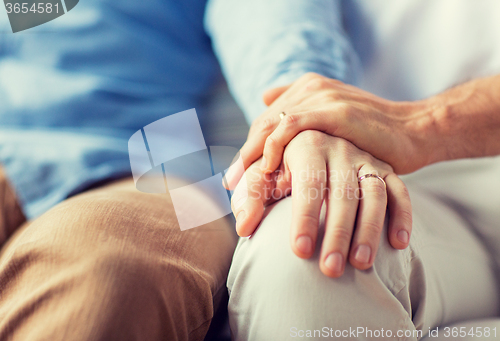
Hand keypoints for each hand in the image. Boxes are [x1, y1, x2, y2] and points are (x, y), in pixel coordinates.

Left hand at [229, 73, 434, 189]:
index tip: (235, 180)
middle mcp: (310, 89)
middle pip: (262, 126)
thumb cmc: (372, 136)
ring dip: (252, 158)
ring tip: (240, 186)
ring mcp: (321, 97)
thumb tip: (265, 100)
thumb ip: (304, 116)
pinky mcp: (334, 110)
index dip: (248, 151)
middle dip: (244, 159)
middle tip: (231, 187)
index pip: (265, 124)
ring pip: (271, 127)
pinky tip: (268, 169)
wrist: (413, 131)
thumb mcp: (334, 125)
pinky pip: (292, 126)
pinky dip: (275, 147)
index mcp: (306, 91)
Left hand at [230, 131, 411, 277]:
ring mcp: (366, 158)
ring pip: (374, 193)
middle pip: (343, 192)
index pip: (309, 183)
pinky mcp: (386, 168)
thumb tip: (244, 228)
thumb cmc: (282, 164)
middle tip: (330, 270)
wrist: (314, 140)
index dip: (305, 217)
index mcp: (307, 145)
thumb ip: (253, 196)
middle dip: (337, 233)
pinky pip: (400, 190)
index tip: (299, 251)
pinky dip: (402, 215)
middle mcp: (340, 149)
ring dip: (370, 229)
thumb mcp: (264, 174)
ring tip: (361, 264)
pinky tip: (399, 244)